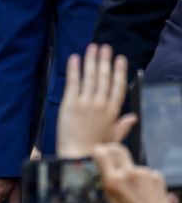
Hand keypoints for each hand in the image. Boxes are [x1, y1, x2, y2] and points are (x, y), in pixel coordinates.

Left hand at [56, 43, 136, 157]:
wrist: (77, 155)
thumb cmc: (96, 148)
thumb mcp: (114, 137)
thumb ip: (122, 125)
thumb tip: (133, 117)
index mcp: (113, 111)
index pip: (118, 86)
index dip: (119, 71)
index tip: (120, 58)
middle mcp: (101, 104)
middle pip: (104, 77)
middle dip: (104, 60)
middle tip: (104, 47)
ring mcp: (86, 102)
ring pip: (90, 76)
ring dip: (91, 60)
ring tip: (92, 47)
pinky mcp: (70, 103)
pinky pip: (73, 82)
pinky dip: (74, 69)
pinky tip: (74, 57)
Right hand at [90, 144, 181, 202]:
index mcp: (113, 181)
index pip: (101, 154)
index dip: (97, 151)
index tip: (96, 153)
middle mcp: (128, 174)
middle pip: (118, 150)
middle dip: (111, 150)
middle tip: (109, 155)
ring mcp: (145, 174)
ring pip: (133, 166)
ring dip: (130, 172)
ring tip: (133, 190)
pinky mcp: (158, 178)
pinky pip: (147, 174)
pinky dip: (144, 180)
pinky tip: (145, 193)